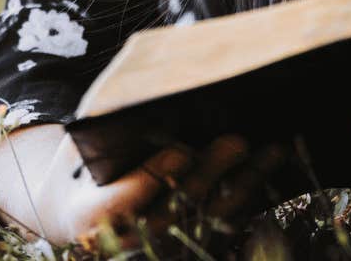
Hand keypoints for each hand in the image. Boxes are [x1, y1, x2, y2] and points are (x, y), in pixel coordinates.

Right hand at [37, 132, 287, 252]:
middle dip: (210, 175)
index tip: (181, 150)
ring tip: (273, 150)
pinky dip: (249, 199)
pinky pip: (223, 228)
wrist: (78, 216)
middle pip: (175, 211)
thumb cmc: (79, 170)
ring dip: (244, 186)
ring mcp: (158, 250)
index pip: (121, 202)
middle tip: (238, 141)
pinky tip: (271, 169)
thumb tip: (153, 103)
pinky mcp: (186, 250)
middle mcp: (124, 242)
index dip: (152, 178)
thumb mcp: (77, 150)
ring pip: (208, 221)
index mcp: (87, 216)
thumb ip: (104, 134)